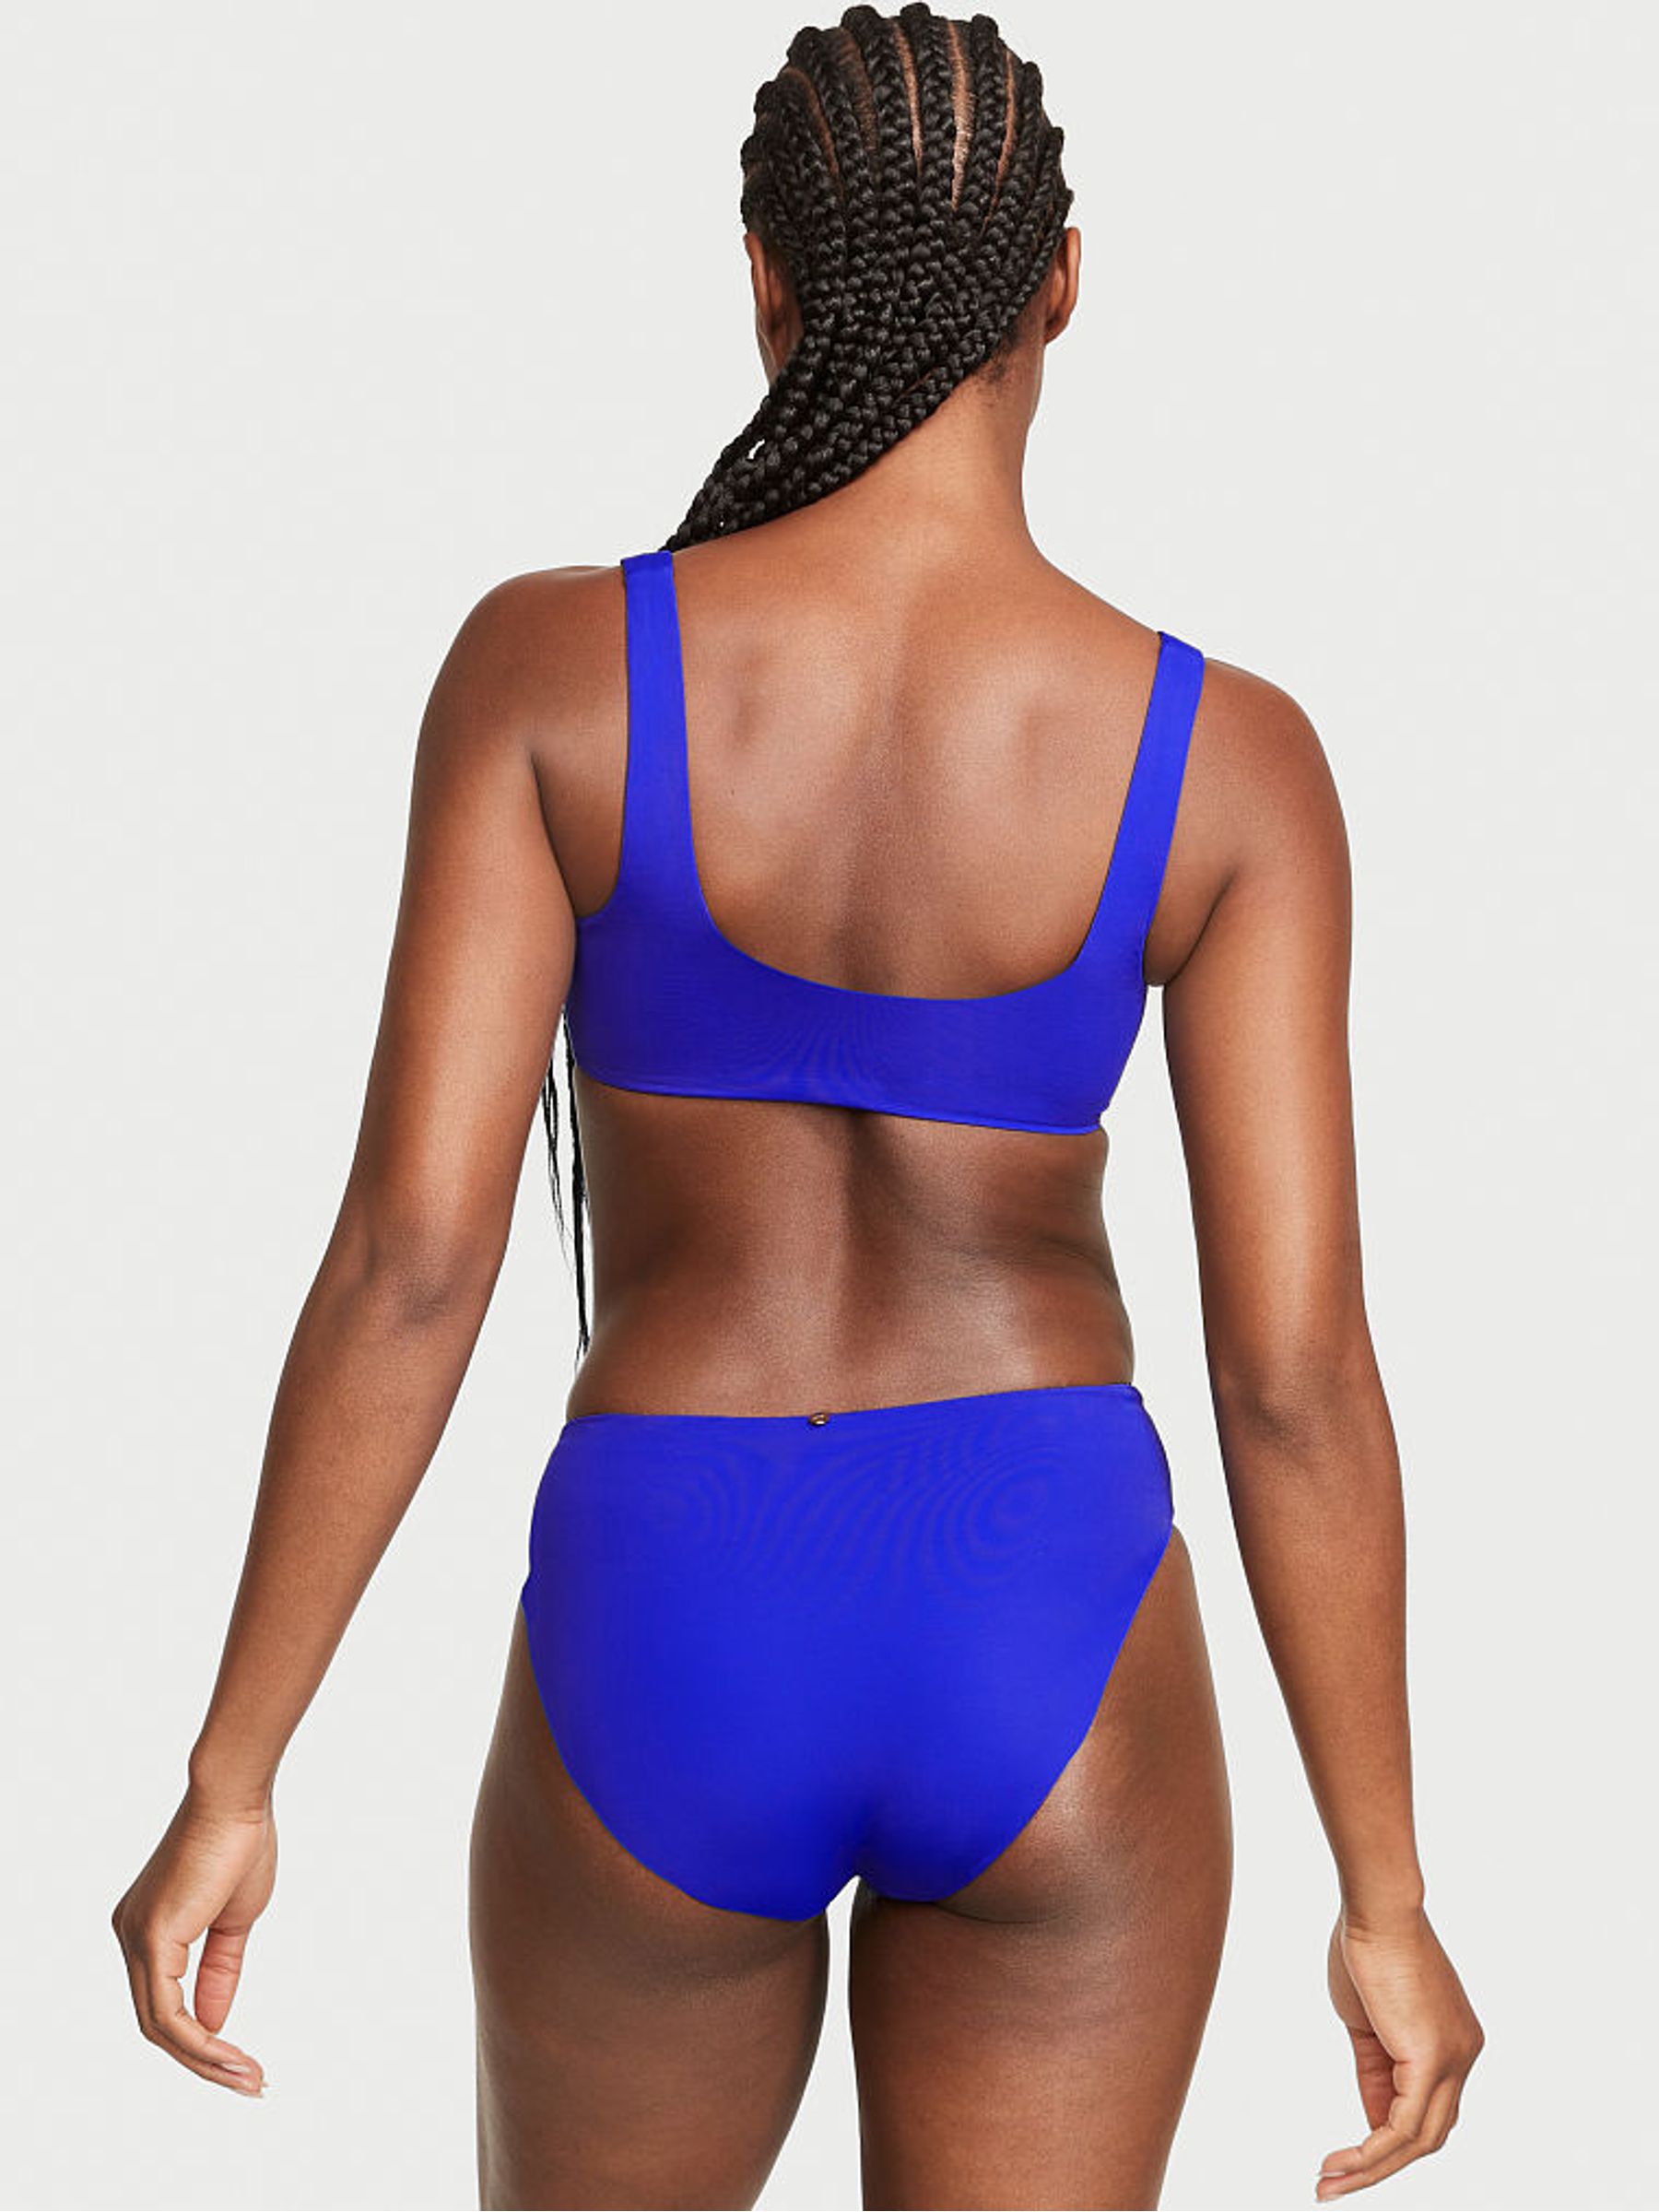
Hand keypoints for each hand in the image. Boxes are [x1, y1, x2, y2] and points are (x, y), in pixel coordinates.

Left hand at [111, 1782, 276, 2094]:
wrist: (236, 1798)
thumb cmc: (240, 1843)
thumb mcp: (234, 1921)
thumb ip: (219, 1972)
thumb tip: (214, 2024)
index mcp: (147, 1930)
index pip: (164, 2003)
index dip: (201, 2040)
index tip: (242, 2061)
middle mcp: (131, 1936)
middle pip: (158, 2023)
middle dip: (204, 2061)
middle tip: (249, 2082)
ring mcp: (136, 1938)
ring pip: (159, 2025)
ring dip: (205, 2060)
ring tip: (248, 2077)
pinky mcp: (151, 1939)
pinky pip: (167, 2011)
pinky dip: (199, 2040)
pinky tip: (230, 2053)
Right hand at [1315, 1904, 1482, 2198]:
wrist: (1375, 1906)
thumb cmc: (1365, 1944)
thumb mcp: (1367, 2020)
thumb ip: (1376, 2068)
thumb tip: (1373, 2117)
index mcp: (1453, 2042)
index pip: (1424, 2106)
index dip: (1384, 2135)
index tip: (1345, 2154)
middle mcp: (1463, 2056)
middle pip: (1429, 2133)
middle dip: (1380, 2165)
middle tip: (1334, 2181)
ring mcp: (1455, 2059)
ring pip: (1419, 2140)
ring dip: (1371, 2169)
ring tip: (1328, 2182)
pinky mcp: (1434, 2060)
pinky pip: (1405, 2126)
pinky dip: (1372, 2152)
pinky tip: (1343, 2164)